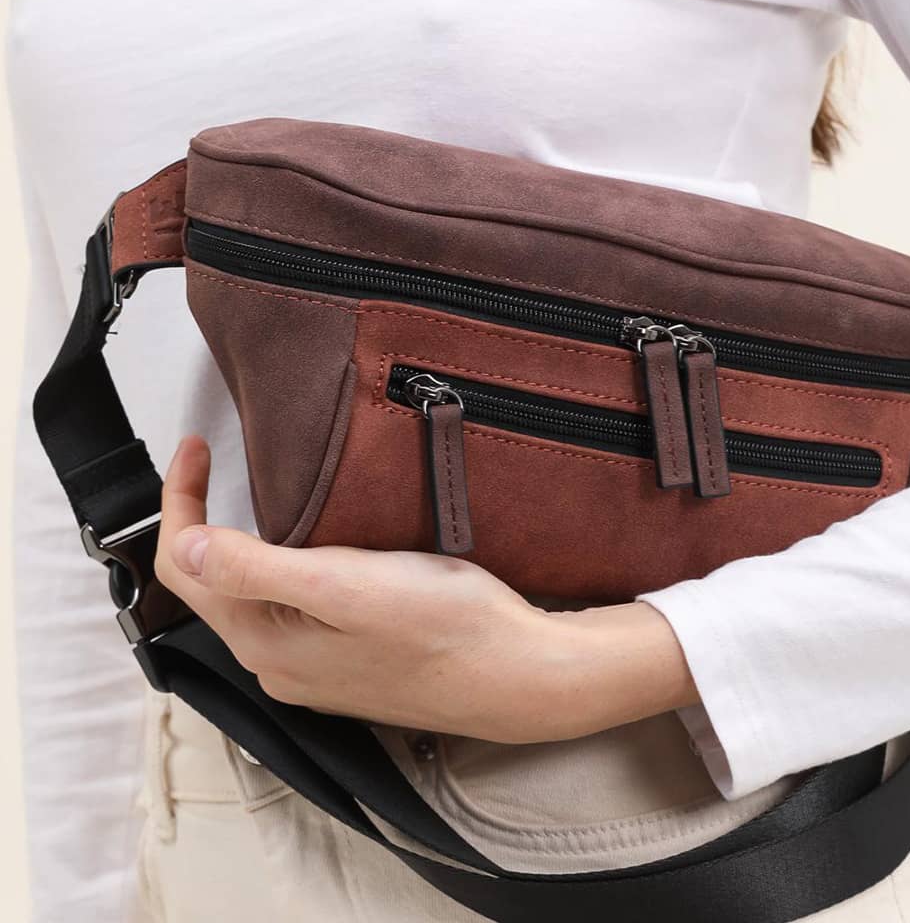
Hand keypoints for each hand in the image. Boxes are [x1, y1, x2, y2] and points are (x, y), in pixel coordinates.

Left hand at [155, 437, 698, 743]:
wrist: (519, 673)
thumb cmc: (443, 627)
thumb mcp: (344, 586)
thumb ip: (259, 570)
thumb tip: (187, 546)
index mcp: (268, 644)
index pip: (187, 569)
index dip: (179, 503)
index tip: (196, 447)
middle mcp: (282, 664)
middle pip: (212, 587)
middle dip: (201, 522)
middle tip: (213, 464)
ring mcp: (317, 668)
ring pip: (251, 600)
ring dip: (240, 547)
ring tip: (255, 496)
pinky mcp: (352, 661)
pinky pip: (290, 611)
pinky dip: (279, 569)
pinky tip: (311, 546)